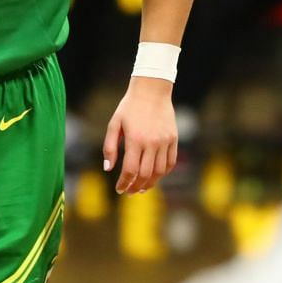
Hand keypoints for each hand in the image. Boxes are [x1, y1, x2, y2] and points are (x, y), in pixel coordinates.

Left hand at [102, 77, 177, 193]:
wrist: (152, 90)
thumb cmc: (129, 107)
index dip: (124, 183)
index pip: (130, 170)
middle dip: (136, 187)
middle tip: (129, 192)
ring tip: (142, 188)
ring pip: (159, 172)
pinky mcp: (173, 139)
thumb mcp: (114, 124)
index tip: (119, 189)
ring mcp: (165, 141)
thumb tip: (108, 169)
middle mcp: (152, 143)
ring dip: (150, 183)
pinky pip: (170, 162)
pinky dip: (163, 173)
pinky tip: (155, 176)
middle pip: (145, 175)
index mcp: (135, 140)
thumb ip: (109, 147)